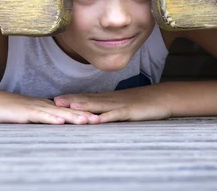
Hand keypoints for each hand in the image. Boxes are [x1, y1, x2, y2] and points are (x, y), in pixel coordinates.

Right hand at [0, 91, 99, 123]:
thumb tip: (54, 124)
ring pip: (58, 113)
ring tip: (89, 121)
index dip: (84, 113)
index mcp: (46, 106)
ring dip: (74, 117)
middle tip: (102, 120)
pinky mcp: (25, 113)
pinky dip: (51, 119)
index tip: (99, 117)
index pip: (69, 110)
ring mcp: (35, 108)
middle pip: (68, 111)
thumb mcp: (28, 115)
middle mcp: (44, 105)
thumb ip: (41, 118)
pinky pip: (41, 116)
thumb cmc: (8, 110)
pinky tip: (61, 122)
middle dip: (85, 115)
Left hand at [54, 86, 171, 122]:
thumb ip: (108, 106)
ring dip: (85, 106)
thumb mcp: (121, 103)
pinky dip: (107, 117)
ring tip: (70, 107)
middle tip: (55, 101)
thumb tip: (94, 111)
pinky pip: (117, 115)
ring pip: (100, 106)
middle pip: (89, 99)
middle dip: (72, 100)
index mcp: (108, 98)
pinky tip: (97, 120)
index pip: (87, 97)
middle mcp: (111, 99)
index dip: (71, 97)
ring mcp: (120, 104)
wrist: (162, 97)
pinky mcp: (130, 112)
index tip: (55, 99)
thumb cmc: (141, 102)